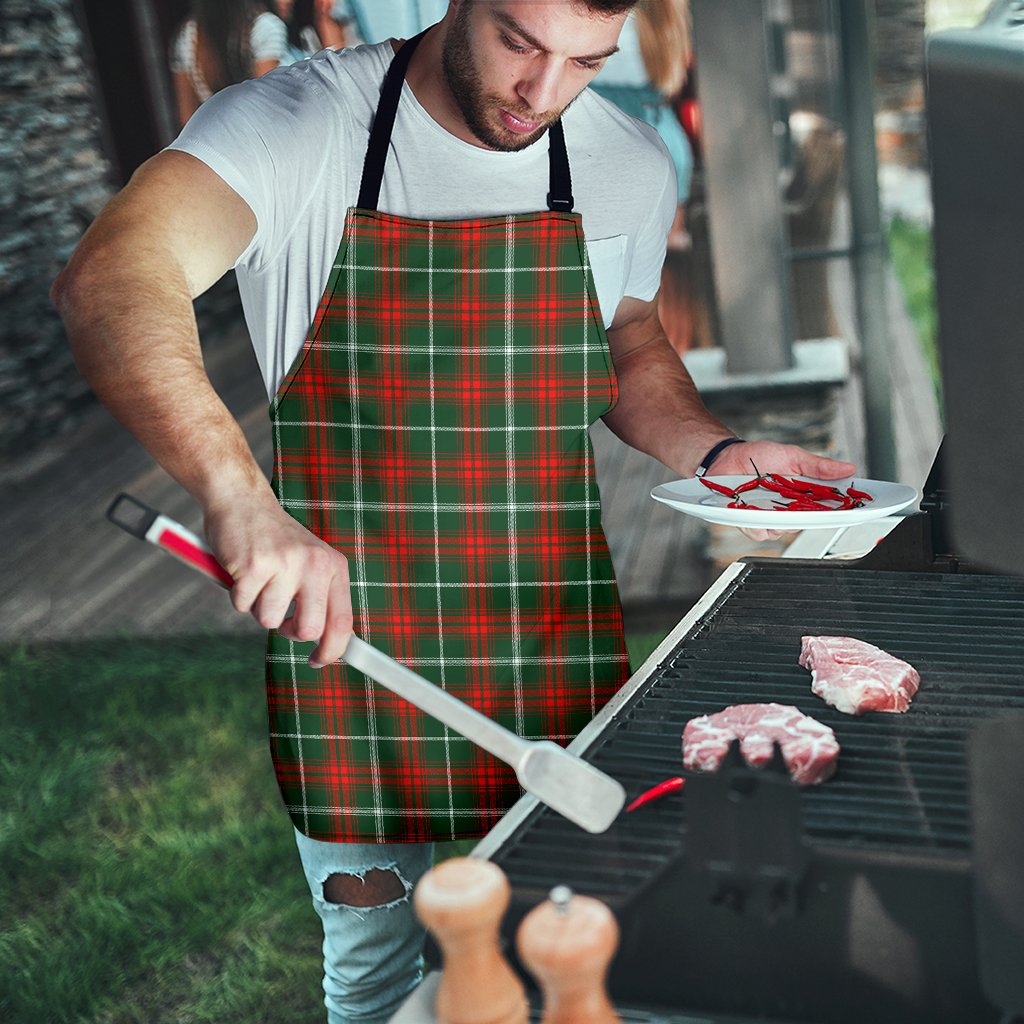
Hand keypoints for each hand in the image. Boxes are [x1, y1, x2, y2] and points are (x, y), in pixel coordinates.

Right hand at [204, 494, 352, 667]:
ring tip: (259, 579)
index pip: (343, 622)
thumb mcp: (311, 563)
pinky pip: (242, 605)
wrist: (243, 501)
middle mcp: (315, 565)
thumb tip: (329, 645)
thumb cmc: (275, 540)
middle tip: (280, 614)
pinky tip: (243, 571)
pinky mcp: (254, 565)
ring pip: (269, 621)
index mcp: (334, 567)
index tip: (319, 661)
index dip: (332, 651)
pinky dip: (238, 595)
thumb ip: (321, 598)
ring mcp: (285, 564)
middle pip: (309, 630)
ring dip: (258, 607)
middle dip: (289, 631)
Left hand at [707, 440, 856, 542]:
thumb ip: (819, 466)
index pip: (829, 508)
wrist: (727, 457)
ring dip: (780, 518)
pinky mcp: (751, 523)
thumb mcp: (793, 456)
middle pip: (809, 523)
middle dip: (810, 515)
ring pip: (784, 531)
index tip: (857, 508)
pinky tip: (753, 509)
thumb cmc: (759, 456)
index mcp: (804, 495)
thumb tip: (848, 468)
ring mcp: (770, 518)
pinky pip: (760, 532)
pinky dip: (758, 522)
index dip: (843, 511)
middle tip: (805, 502)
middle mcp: (789, 510)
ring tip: (771, 499)